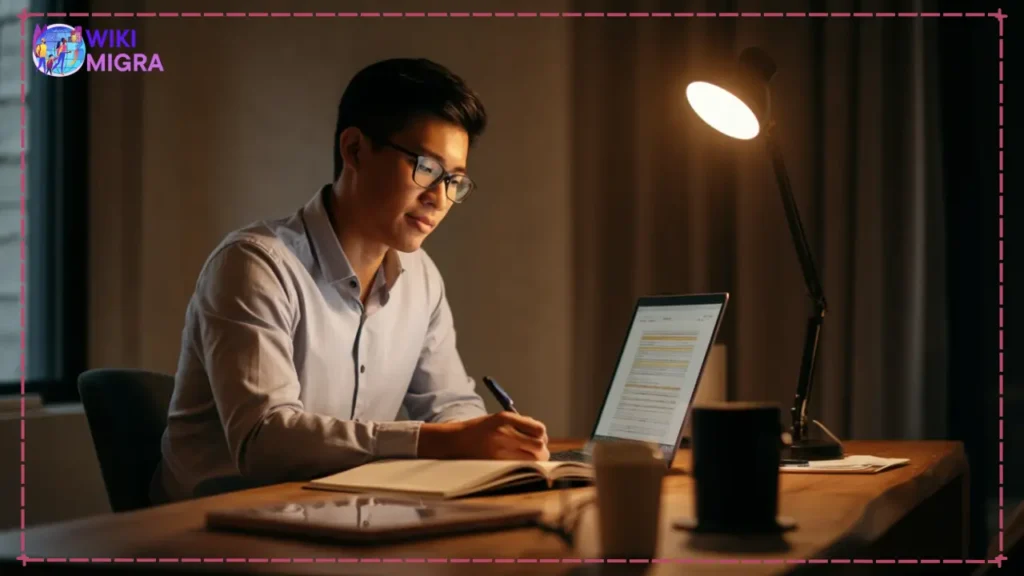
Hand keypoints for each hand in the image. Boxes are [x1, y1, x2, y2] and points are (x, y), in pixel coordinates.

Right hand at [418, 412, 549, 460]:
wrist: (456, 440)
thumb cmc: (481, 429)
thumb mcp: (499, 419)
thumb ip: (520, 424)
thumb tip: (541, 435)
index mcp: (505, 419)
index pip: (539, 429)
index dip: (542, 435)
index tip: (538, 438)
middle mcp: (504, 434)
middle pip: (539, 446)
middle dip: (542, 449)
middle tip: (537, 451)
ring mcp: (500, 450)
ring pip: (533, 460)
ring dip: (535, 460)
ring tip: (529, 459)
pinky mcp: (496, 463)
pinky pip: (521, 467)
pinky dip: (525, 467)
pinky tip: (520, 464)